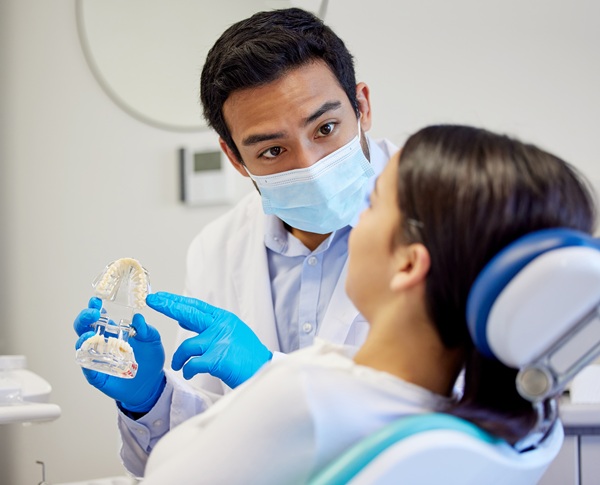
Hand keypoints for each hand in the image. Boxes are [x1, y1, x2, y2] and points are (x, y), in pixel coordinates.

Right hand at [74, 297, 165, 412]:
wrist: (151, 383)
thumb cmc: (150, 360)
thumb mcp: (152, 340)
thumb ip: (146, 329)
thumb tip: (138, 318)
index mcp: (114, 331)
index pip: (99, 317)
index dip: (95, 307)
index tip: (96, 300)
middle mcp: (103, 343)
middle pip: (85, 328)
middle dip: (84, 318)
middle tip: (93, 313)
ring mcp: (98, 359)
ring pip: (82, 346)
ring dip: (82, 338)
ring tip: (89, 334)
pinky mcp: (97, 375)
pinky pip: (86, 367)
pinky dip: (84, 360)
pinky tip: (87, 354)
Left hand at [146, 292, 271, 388]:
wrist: (264, 371)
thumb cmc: (247, 356)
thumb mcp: (231, 334)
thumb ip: (210, 327)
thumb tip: (183, 318)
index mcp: (224, 319)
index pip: (196, 306)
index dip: (176, 301)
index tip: (160, 297)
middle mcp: (222, 326)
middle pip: (189, 312)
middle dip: (168, 306)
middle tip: (152, 301)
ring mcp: (220, 341)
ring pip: (187, 346)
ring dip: (179, 358)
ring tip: (179, 365)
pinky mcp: (218, 358)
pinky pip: (192, 363)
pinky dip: (188, 369)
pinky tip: (189, 372)